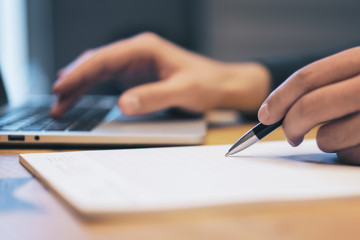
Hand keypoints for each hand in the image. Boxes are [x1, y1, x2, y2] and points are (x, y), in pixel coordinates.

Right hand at [51, 32, 269, 116]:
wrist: (221, 85)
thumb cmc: (206, 83)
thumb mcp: (182, 91)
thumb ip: (154, 97)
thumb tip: (123, 104)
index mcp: (144, 49)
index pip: (104, 58)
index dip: (80, 72)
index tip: (61, 86)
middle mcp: (137, 52)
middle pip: (96, 62)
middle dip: (74, 79)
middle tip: (56, 99)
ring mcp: (136, 63)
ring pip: (99, 69)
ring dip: (79, 84)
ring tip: (61, 101)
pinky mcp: (138, 74)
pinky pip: (108, 78)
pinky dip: (92, 86)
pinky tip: (80, 94)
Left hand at [258, 47, 359, 163]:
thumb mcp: (356, 74)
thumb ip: (324, 85)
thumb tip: (271, 112)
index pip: (308, 77)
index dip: (279, 98)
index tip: (265, 116)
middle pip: (309, 107)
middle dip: (290, 125)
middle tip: (292, 135)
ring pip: (327, 138)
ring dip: (324, 142)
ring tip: (341, 133)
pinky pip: (349, 155)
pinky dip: (347, 153)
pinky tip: (359, 141)